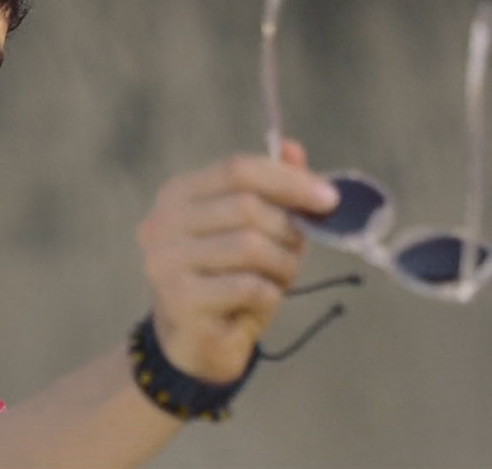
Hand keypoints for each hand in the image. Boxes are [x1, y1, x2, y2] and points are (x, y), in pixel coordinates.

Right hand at [136, 140, 338, 383]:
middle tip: (298, 252)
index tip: (329, 199)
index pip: (237, 169)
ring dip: (282, 265)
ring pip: (250, 245)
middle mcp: (163, 222)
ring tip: (279, 279)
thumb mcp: (256, 229)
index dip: (288, 180)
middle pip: (247, 205)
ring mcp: (166, 260)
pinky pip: (247, 286)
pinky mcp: (179, 298)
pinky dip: (269, 294)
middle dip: (288, 229)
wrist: (198, 343)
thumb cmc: (230, 278)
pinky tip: (261, 302)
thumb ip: (273, 189)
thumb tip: (294, 148)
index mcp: (178, 193)